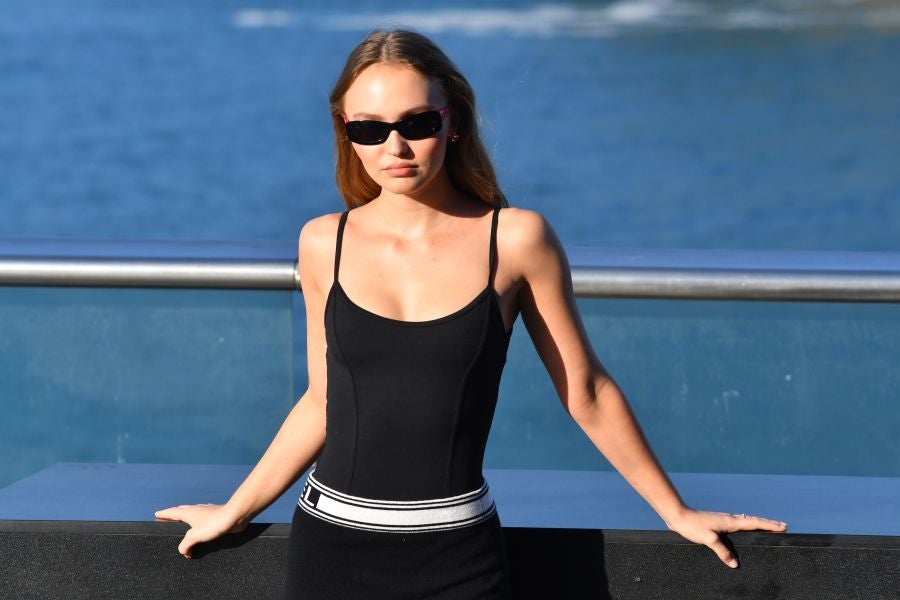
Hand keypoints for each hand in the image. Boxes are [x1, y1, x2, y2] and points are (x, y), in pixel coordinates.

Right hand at [153, 503, 247, 558]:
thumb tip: (184, 552)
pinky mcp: (216, 516)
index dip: (164, 514)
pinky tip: (203, 528)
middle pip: (181, 511)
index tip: (157, 514)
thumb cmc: (214, 524)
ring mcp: (207, 512)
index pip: (172, 512)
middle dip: (174, 514)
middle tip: (167, 518)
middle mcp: (197, 510)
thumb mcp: (194, 536)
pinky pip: (204, 519)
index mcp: (188, 513)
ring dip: (187, 518)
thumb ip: (185, 545)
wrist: (234, 517)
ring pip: (193, 513)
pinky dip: (199, 523)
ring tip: (184, 525)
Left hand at [665, 508, 787, 568]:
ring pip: (745, 520)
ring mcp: (723, 519)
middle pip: (753, 520)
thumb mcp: (708, 539)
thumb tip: (735, 564)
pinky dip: (747, 524)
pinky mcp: (717, 521)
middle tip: (783, 526)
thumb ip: (722, 551)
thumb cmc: (692, 526)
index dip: (769, 525)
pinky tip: (744, 528)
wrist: (678, 516)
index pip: (754, 523)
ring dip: (758, 523)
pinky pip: (738, 522)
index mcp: (730, 522)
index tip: (783, 526)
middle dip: (768, 523)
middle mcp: (729, 518)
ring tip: (768, 526)